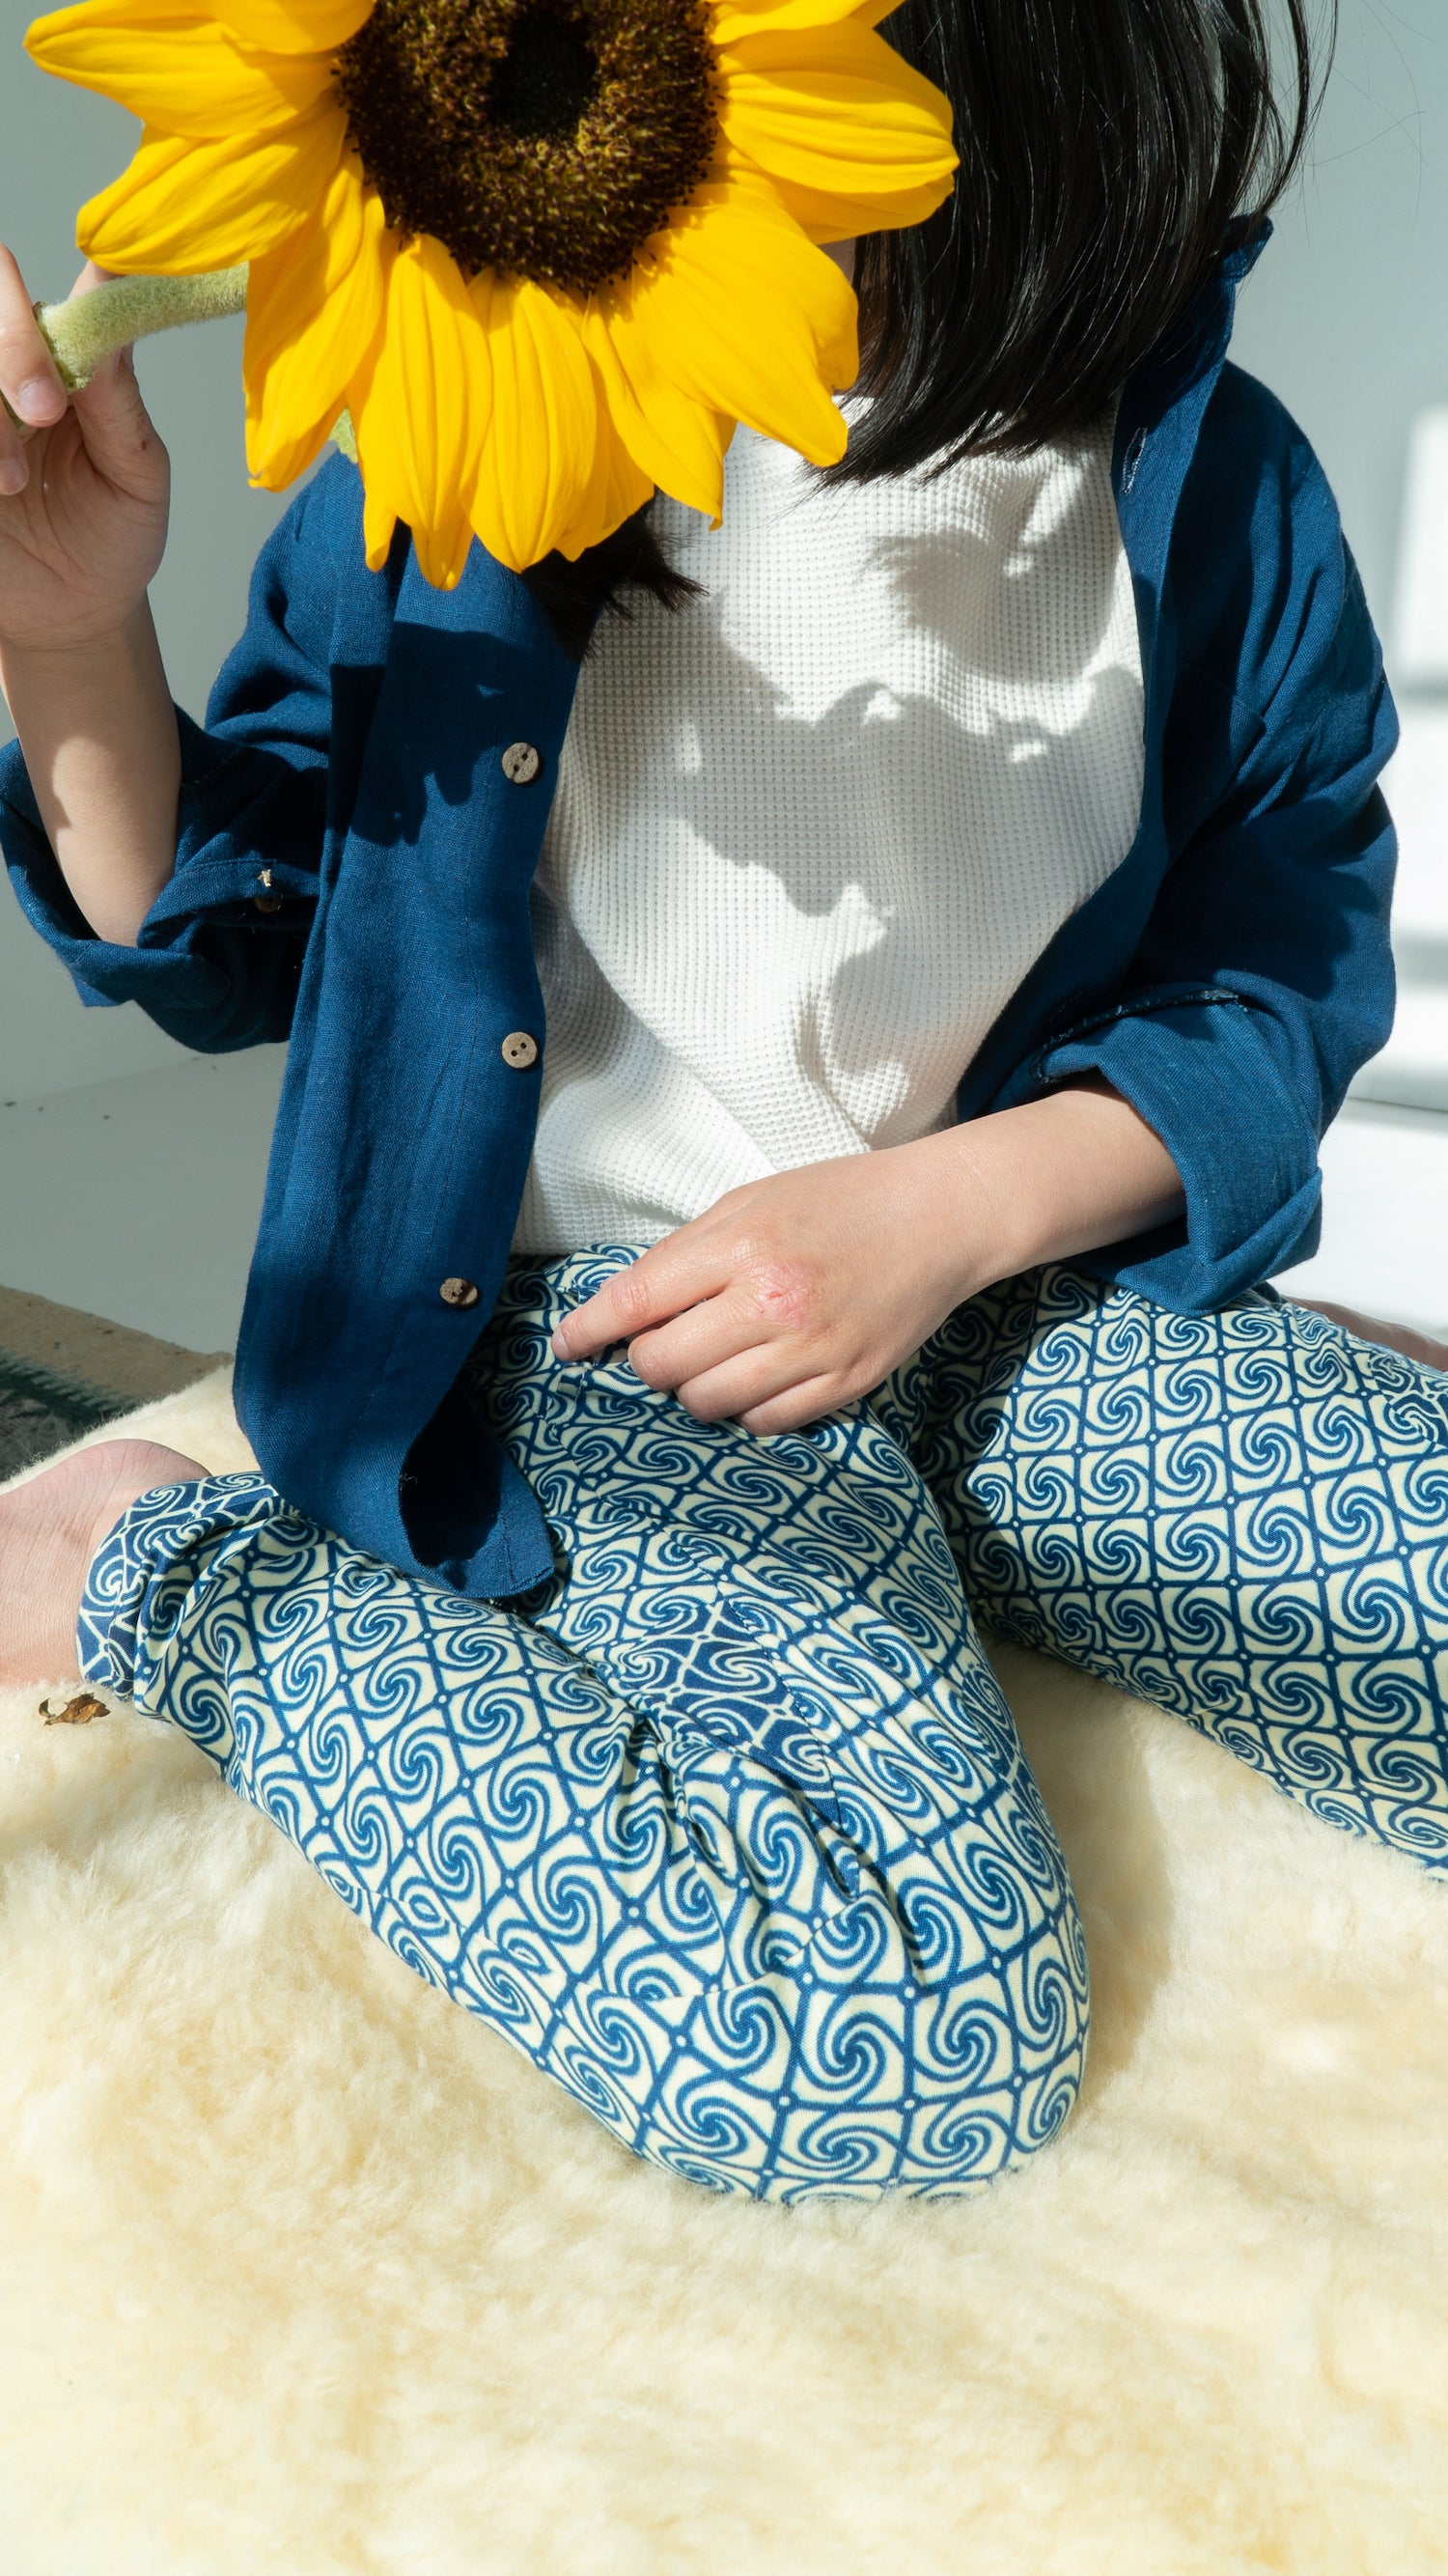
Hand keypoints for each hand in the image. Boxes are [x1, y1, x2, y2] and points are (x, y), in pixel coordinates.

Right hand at [0, 248, 169, 655]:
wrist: (75, 614)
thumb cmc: (112, 535)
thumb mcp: (135, 471)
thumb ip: (118, 390)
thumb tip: (111, 284)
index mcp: (41, 351)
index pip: (0, 281)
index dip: (17, 325)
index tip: (56, 398)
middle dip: (4, 355)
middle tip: (41, 416)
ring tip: (10, 486)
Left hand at [551, 1139, 993, 1433]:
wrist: (940, 1217)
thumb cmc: (839, 1202)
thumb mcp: (751, 1201)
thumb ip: (684, 1254)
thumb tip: (622, 1309)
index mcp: (742, 1246)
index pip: (636, 1303)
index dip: (588, 1331)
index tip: (566, 1346)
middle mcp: (773, 1302)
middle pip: (662, 1366)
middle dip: (649, 1358)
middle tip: (668, 1339)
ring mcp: (812, 1350)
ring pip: (707, 1404)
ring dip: (695, 1388)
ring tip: (718, 1355)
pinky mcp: (846, 1383)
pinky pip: (765, 1423)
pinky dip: (748, 1407)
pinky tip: (761, 1373)